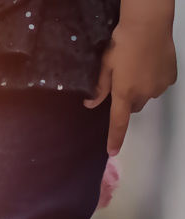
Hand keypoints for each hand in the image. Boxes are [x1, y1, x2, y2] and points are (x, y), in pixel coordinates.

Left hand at [85, 3, 176, 154]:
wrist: (148, 24)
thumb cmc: (124, 42)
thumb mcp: (105, 65)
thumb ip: (99, 88)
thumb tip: (91, 104)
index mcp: (124, 94)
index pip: (118, 123)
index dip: (115, 139)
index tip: (112, 151)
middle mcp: (143, 94)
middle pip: (133, 107)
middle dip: (128, 99)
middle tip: (125, 80)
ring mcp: (158, 87)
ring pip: (147, 96)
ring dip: (142, 88)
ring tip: (139, 67)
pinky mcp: (170, 78)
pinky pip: (159, 85)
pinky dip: (154, 79)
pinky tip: (151, 64)